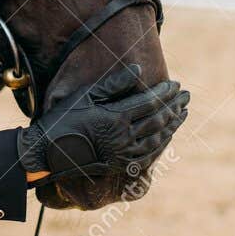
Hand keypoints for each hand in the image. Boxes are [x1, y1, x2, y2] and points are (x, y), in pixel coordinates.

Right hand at [17, 64, 189, 186]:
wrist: (48, 153)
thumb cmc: (63, 119)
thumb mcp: (85, 95)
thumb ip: (114, 84)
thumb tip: (138, 69)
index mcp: (115, 117)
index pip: (150, 103)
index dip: (165, 93)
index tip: (176, 85)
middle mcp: (123, 138)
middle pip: (158, 120)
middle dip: (174, 106)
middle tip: (186, 96)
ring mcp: (124, 155)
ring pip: (157, 138)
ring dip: (173, 125)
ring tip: (182, 113)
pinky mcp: (121, 166)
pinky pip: (149, 155)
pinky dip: (162, 143)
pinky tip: (167, 135)